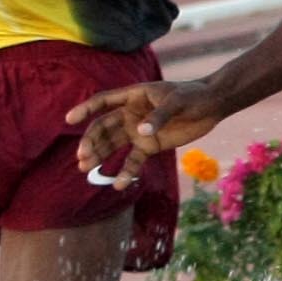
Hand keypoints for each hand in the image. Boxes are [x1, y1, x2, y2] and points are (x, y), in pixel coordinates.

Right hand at [69, 81, 217, 171]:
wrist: (211, 106)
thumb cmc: (193, 96)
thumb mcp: (177, 102)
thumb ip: (159, 116)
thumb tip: (141, 132)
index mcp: (133, 96)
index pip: (104, 101)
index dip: (86, 109)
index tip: (70, 119)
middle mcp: (131, 114)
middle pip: (104, 127)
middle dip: (91, 140)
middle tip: (81, 156)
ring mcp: (139, 131)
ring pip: (113, 144)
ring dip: (99, 155)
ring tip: (84, 168)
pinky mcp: (150, 146)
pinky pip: (134, 160)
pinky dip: (125, 172)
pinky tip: (117, 184)